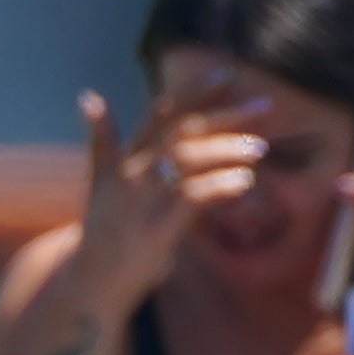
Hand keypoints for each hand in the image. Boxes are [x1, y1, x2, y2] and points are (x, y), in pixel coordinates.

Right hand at [71, 86, 260, 313]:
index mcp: (124, 158)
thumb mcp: (99, 181)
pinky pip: (194, 197)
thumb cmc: (104, 232)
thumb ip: (103, 141)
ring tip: (260, 148)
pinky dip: (222, 186)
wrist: (90, 282)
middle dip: (225, 113)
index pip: (161, 111)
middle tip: (264, 106)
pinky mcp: (155, 229)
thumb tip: (89, 99)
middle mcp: (132, 172)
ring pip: (190, 159)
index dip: (194, 91)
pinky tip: (246, 181)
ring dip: (228, 149)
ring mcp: (142, 200)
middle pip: (182, 128)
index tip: (229, 73)